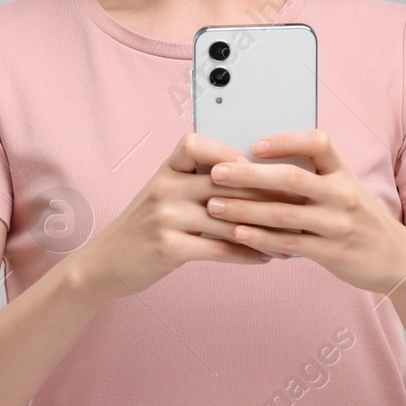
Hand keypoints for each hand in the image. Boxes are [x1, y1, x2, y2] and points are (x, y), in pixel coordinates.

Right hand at [67, 132, 282, 303]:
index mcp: (166, 171)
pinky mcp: (169, 247)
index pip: (196, 144)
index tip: (257, 165)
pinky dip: (247, 254)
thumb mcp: (162, 195)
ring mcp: (165, 217)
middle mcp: (165, 188)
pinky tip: (266, 258)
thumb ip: (196, 182)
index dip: (227, 151)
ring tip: (291, 238)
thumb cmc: (143, 227)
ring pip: (229, 219)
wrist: (106, 262)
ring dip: (265, 231)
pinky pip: (219, 249)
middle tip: (299, 204)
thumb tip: (252, 179)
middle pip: (225, 183)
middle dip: (266, 195)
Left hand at [203, 129, 405, 295]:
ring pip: (284, 213)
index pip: (317, 143)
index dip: (285, 141)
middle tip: (216, 172)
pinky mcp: (332, 252)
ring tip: (214, 206)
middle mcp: (342, 194)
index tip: (254, 145)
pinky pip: (289, 243)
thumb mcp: (345, 188)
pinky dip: (260, 238)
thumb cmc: (358, 217)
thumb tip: (255, 161)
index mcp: (343, 171)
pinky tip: (237, 234)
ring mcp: (338, 224)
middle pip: (291, 178)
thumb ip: (312, 175)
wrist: (398, 260)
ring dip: (245, 209)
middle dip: (249, 174)